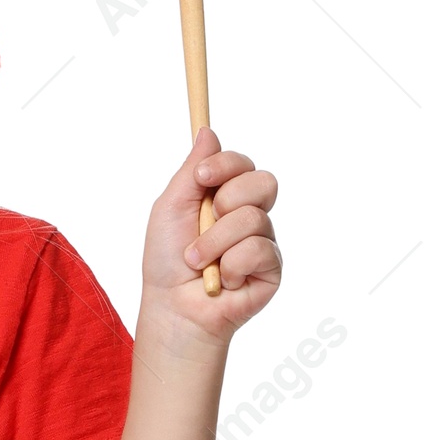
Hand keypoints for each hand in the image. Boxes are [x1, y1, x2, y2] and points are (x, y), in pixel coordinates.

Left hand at [141, 127, 280, 343]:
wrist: (173, 308)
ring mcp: (262, 241)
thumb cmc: (167, 261)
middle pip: (263, 182)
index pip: (243, 164)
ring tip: (199, 263)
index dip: (227, 164)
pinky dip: (230, 265)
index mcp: (226, 197)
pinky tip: (222, 281)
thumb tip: (207, 131)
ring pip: (253, 218)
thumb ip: (191, 171)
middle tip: (203, 225)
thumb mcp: (170, 208)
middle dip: (227, 201)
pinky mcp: (271, 268)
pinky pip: (259, 250)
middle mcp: (248, 215)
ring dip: (215, 242)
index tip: (203, 176)